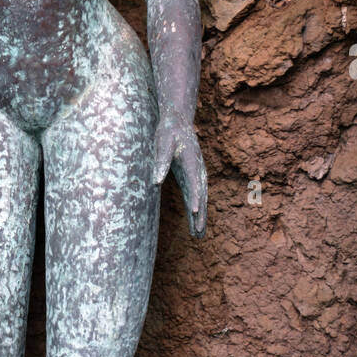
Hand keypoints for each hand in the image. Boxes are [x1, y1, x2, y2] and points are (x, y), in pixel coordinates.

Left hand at [153, 112, 206, 237]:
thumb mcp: (162, 143)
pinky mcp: (192, 176)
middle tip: (198, 235)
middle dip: (200, 216)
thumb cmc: (168, 132)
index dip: (195, 199)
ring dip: (200, 216)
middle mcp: (198, 171)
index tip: (195, 212)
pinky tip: (195, 219)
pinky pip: (196, 195)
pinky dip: (197, 208)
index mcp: (191, 163)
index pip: (194, 184)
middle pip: (201, 196)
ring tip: (198, 235)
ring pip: (200, 198)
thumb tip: (155, 183)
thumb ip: (160, 162)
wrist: (179, 121)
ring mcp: (198, 174)